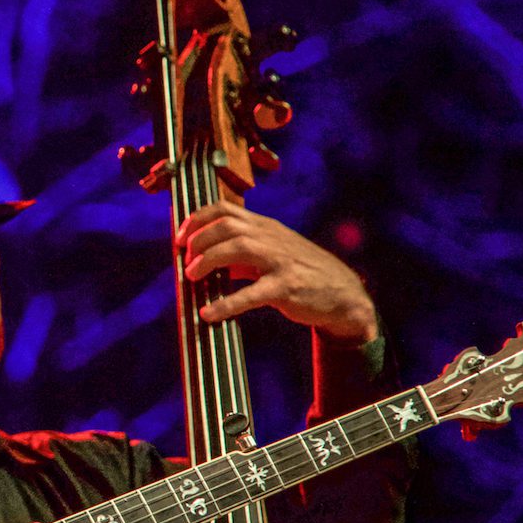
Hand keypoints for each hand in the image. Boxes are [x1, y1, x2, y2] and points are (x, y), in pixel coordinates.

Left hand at [176, 203, 376, 344]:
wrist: (343, 294)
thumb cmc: (301, 273)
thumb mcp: (272, 253)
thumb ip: (240, 254)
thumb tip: (203, 261)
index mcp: (265, 227)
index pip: (225, 209)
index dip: (197, 219)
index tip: (180, 236)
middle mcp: (271, 238)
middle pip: (227, 225)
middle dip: (199, 240)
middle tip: (186, 260)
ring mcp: (280, 261)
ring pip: (238, 248)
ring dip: (208, 261)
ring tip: (192, 276)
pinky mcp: (287, 287)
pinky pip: (252, 293)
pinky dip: (226, 303)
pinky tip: (209, 313)